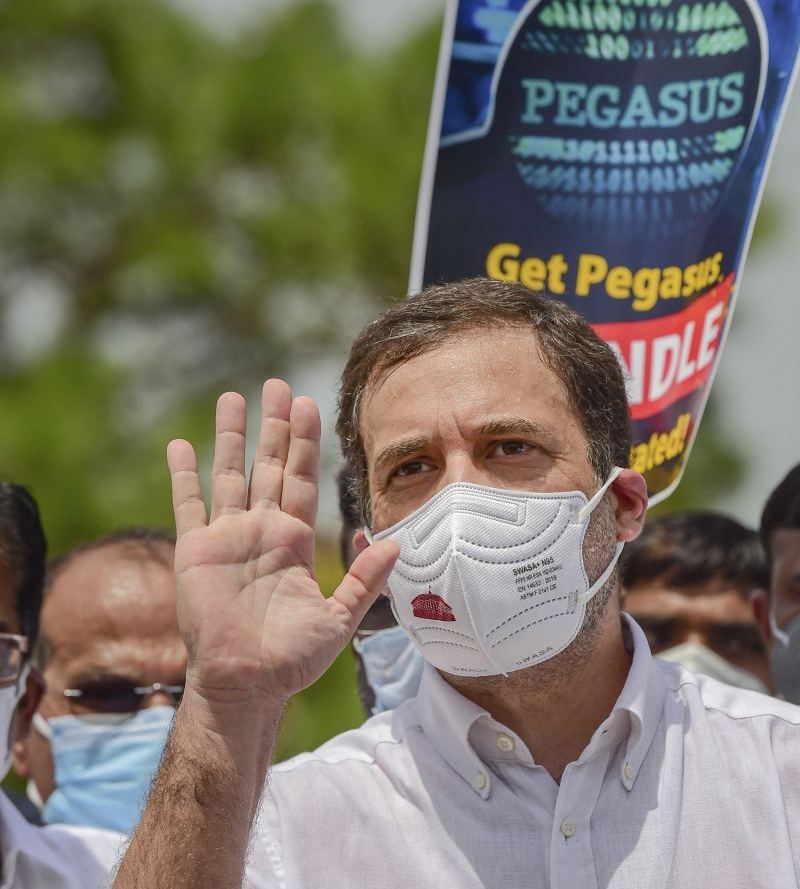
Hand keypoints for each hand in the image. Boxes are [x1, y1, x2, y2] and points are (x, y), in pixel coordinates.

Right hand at [168, 379, 398, 705]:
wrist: (246, 684)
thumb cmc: (292, 659)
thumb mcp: (339, 619)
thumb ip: (365, 580)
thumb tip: (394, 543)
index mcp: (294, 539)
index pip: (302, 478)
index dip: (305, 442)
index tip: (309, 404)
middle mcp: (261, 529)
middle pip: (269, 464)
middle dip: (275, 425)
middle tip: (278, 385)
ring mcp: (227, 537)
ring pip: (229, 473)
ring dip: (230, 437)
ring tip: (233, 398)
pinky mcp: (196, 550)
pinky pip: (189, 505)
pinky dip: (184, 475)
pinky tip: (180, 446)